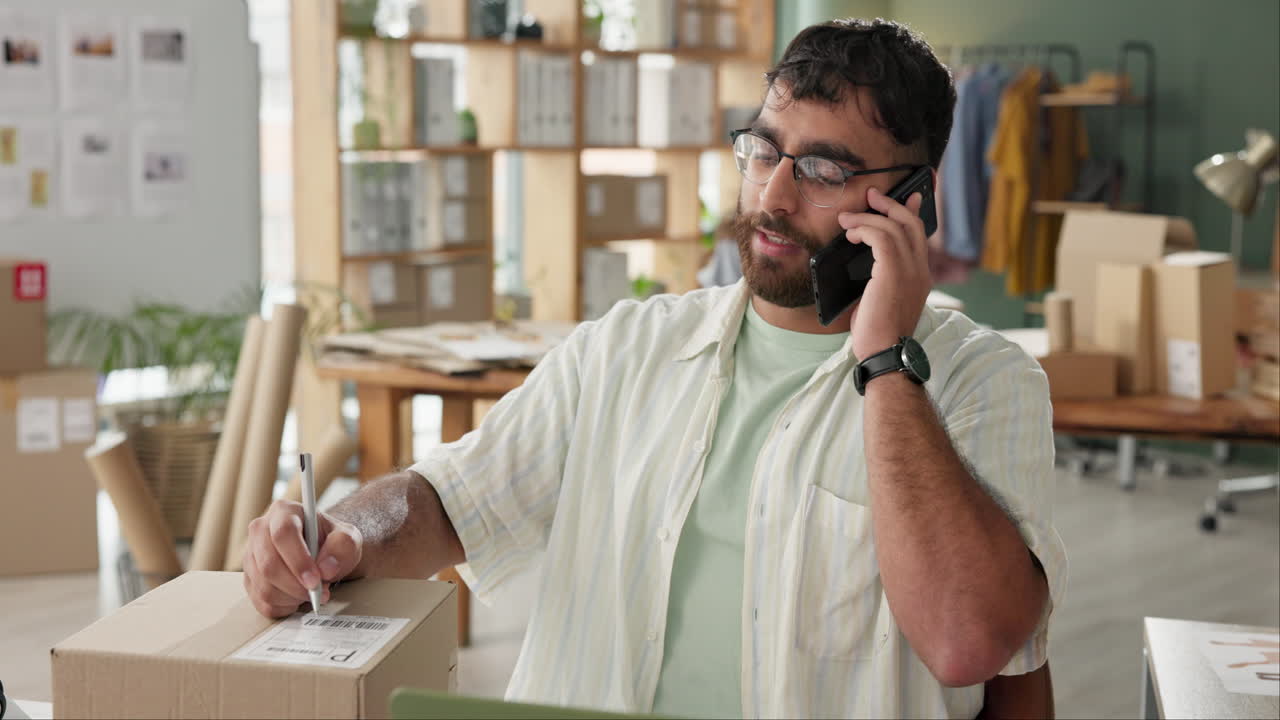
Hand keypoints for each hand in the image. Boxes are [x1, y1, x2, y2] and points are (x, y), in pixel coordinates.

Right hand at [242, 499, 362, 617]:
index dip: (298, 560)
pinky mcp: (249, 579)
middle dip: (295, 585)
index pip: (283, 534)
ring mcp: (251, 556)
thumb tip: (326, 568)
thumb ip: (343, 547)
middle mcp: (261, 530)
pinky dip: (285, 606)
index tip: (315, 580)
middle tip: (319, 593)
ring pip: (264, 587)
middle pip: (268, 564)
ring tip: (312, 592)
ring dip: (292, 597)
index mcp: (284, 511)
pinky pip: (262, 602)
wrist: (325, 554)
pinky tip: (298, 597)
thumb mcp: (348, 538)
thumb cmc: (332, 543)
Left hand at [839, 186, 931, 359]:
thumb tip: (869, 262)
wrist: (885, 353)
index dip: (912, 213)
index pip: (920, 236)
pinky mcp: (893, 271)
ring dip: (867, 218)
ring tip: (848, 219)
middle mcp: (920, 270)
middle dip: (891, 205)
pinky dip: (864, 230)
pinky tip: (852, 234)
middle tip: (872, 195)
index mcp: (920, 276)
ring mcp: (910, 270)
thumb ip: (882, 279)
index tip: (906, 198)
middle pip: (911, 223)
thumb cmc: (878, 333)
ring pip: (893, 227)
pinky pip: (881, 237)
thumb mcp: (882, 300)